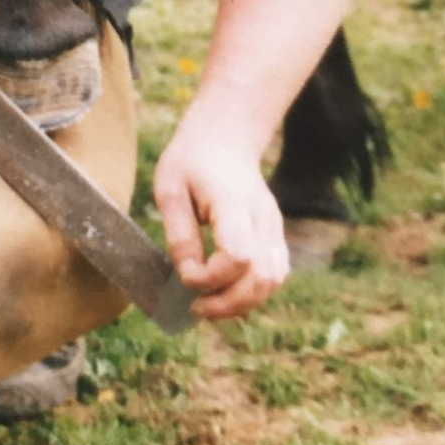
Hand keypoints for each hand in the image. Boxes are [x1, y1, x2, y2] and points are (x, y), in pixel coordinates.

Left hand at [151, 115, 291, 321]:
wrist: (224, 137)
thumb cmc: (191, 161)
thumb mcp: (170, 188)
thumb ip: (180, 233)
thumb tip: (189, 274)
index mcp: (234, 202)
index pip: (237, 256)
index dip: (211, 278)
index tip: (184, 275)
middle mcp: (262, 216)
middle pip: (261, 277)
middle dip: (228, 303)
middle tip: (196, 307)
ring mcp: (273, 226)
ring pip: (273, 280)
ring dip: (242, 303)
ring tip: (209, 304)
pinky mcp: (274, 234)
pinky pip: (275, 273)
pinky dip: (254, 292)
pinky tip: (227, 291)